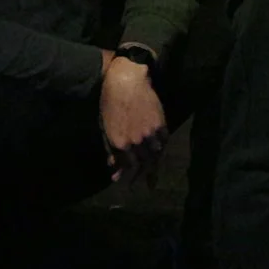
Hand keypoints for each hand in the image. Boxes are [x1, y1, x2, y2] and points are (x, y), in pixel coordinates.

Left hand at [98, 53, 168, 183]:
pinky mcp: (161, 123)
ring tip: (155, 176)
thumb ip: (110, 148)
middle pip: (143, 164)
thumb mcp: (105, 127)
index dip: (127, 175)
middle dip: (144, 176)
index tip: (125, 182)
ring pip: (156, 155)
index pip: (127, 166)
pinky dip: (162, 149)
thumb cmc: (110, 103)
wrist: (126, 82)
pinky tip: (161, 154)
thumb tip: (113, 166)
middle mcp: (137, 142)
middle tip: (147, 186)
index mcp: (120, 143)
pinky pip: (164, 142)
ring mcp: (150, 133)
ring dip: (155, 166)